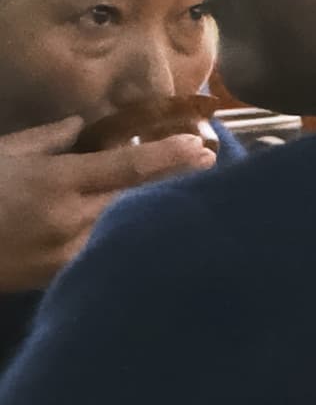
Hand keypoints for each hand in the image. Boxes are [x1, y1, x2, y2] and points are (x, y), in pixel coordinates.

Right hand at [0, 119, 211, 300]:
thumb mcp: (4, 153)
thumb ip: (49, 138)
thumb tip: (82, 125)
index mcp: (57, 183)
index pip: (125, 168)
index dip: (167, 157)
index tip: (201, 147)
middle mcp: (71, 220)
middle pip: (137, 201)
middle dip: (170, 185)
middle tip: (206, 166)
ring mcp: (69, 255)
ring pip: (124, 229)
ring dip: (150, 214)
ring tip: (181, 196)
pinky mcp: (61, 279)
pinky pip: (103, 254)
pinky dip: (122, 240)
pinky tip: (140, 232)